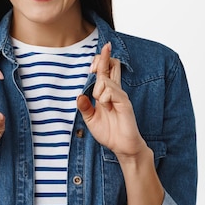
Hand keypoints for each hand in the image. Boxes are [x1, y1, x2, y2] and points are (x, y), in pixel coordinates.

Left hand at [76, 42, 146, 158]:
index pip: (104, 70)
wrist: (121, 146)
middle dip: (102, 58)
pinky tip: (107, 108)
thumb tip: (79, 96)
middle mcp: (114, 91)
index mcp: (106, 92)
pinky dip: (104, 98)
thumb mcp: (90, 119)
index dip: (100, 60)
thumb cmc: (108, 132)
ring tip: (102, 105)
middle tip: (93, 67)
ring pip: (104, 80)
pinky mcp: (125, 102)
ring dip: (97, 91)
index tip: (92, 62)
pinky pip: (110, 91)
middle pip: (111, 65)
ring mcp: (120, 95)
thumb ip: (84, 107)